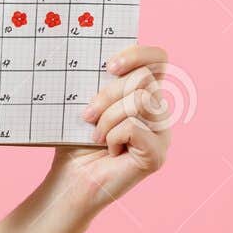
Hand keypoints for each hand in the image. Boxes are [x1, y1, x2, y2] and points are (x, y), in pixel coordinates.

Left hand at [48, 44, 173, 220]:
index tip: (109, 65)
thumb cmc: (75, 140)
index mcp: (143, 92)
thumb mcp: (84, 103)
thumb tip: (92, 55)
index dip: (138, 54)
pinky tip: (109, 150)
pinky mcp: (158, 154)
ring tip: (96, 135)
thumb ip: (96, 80)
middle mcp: (159, 110)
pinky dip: (112, 137)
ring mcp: (162, 133)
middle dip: (108, 94)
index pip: (158, 59)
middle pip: (144, 78)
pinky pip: (135, 127)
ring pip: (140, 101)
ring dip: (107, 118)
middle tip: (87, 116)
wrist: (70, 178)